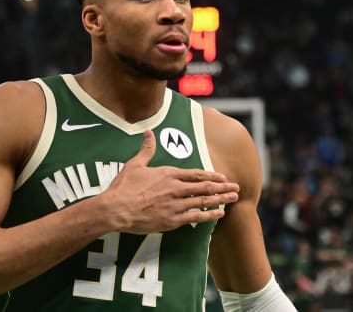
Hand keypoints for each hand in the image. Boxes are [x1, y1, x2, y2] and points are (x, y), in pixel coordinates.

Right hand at [101, 130, 239, 233]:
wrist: (116, 209)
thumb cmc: (123, 187)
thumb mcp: (135, 164)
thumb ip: (146, 149)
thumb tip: (148, 133)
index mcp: (168, 174)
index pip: (195, 174)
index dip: (211, 175)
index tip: (223, 176)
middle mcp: (175, 188)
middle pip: (204, 186)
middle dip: (222, 187)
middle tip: (236, 187)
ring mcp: (175, 205)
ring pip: (203, 200)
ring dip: (220, 199)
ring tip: (233, 198)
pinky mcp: (172, 220)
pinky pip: (195, 217)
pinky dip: (209, 215)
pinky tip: (220, 214)